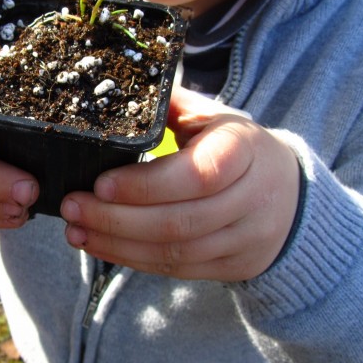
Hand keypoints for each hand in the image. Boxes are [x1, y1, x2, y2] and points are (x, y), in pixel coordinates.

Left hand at [60, 87, 300, 280]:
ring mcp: (246, 238)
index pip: (195, 176)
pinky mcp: (233, 266)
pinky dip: (133, 259)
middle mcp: (253, 199)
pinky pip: (178, 269)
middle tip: (73, 206)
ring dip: (118, 243)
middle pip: (179, 221)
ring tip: (76, 230)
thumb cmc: (237, 148)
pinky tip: (101, 246)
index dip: (144, 185)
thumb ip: (168, 107)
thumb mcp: (214, 118)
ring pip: (175, 251)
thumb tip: (112, 92)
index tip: (99, 182)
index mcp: (246, 150)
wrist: (289, 196)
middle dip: (116, 218)